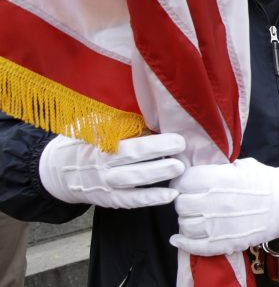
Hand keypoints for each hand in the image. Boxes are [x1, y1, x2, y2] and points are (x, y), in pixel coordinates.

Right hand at [39, 133, 185, 208]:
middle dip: (158, 150)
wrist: (58, 170)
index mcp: (100, 141)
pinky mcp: (110, 199)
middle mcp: (102, 162)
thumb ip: (119, 124)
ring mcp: (105, 182)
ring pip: (134, 178)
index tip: (173, 133)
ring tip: (180, 167)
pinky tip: (171, 194)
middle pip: (132, 156)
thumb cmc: (85, 142)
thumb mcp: (94, 126)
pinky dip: (151, 198)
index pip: (125, 136)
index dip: (149, 136)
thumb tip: (153, 116)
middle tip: (181, 146)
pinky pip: (132, 199)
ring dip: (158, 173)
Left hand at [170, 158, 278, 255]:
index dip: (182, 181)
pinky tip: (178, 239)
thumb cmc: (266, 182)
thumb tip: (201, 170)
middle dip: (184, 201)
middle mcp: (215, 202)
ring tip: (194, 217)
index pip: (184, 181)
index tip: (185, 183)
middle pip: (181, 204)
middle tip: (190, 200)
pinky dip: (183, 243)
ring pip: (185, 225)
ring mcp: (218, 225)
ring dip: (186, 221)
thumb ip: (220, 168)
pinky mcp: (224, 242)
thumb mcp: (243, 165)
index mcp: (220, 179)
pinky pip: (195, 246)